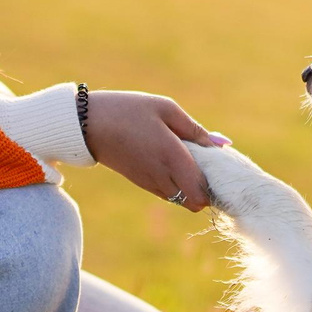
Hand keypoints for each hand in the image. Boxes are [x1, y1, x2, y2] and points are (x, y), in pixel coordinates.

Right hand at [84, 90, 225, 211]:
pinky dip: (176, 184)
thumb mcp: (165, 109)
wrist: (87, 125)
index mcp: (172, 157)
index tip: (217, 167)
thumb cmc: (129, 110)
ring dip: (190, 187)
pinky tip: (172, 162)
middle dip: (205, 189)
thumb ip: (195, 130)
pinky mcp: (140, 183)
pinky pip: (168, 193)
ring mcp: (150, 183)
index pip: (202, 192)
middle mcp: (162, 176)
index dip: (215, 186)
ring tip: (188, 160)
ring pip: (181, 201)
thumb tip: (223, 144)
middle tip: (206, 164)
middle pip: (195, 203)